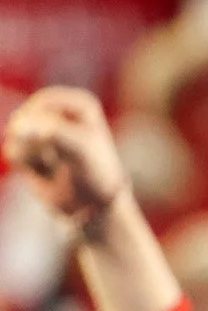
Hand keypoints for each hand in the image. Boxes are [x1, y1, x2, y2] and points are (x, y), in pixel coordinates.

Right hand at [5, 87, 127, 228]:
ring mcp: (41, 128)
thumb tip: (17, 126)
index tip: (61, 145)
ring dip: (34, 156)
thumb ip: (52, 131)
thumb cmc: (94, 174)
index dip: (46, 126)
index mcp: (79, 104)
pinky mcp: (28, 147)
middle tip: (62, 159)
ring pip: (15, 133)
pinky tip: (45, 172)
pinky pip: (12, 150)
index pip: (44, 104)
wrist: (91, 206)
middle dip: (38, 144)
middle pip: (26, 118)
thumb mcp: (81, 149)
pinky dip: (27, 165)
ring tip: (56, 165)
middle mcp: (59, 111)